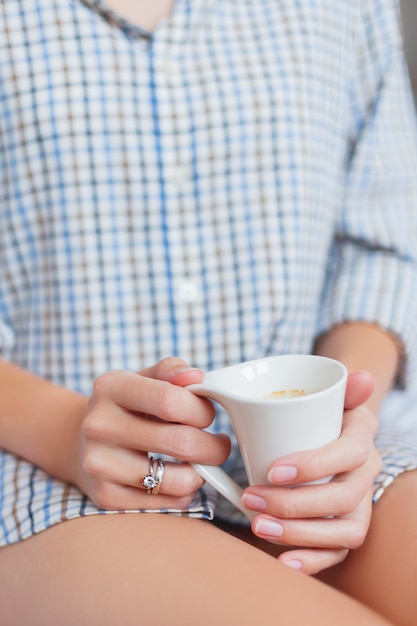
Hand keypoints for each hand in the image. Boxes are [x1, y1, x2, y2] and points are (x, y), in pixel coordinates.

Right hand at [74, 358, 230, 510]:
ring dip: (203, 473)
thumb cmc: (127, 406)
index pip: (171, 401)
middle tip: (219, 445)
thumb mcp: (144, 378)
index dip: (202, 410)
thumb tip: (196, 376)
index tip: (208, 415)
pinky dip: (185, 491)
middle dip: (214, 447)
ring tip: (201, 462)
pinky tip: (179, 477)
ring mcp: (99, 464)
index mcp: (111, 387)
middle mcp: (99, 425)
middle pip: (181, 442)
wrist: (82, 441)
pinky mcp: (106, 497)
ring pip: (179, 480)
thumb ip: (172, 371)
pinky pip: (169, 502)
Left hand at [241, 371, 381, 574]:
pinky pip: (339, 552)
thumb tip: (361, 377)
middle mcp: (367, 471)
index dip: (314, 465)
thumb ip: (335, 384)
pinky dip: (313, 560)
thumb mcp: (322, 392)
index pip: (348, 453)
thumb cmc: (317, 411)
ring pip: (344, 530)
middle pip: (344, 497)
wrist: (326, 429)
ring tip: (259, 527)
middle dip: (296, 504)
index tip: (272, 470)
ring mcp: (360, 503)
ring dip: (301, 534)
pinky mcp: (346, 526)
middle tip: (252, 500)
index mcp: (361, 435)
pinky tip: (284, 561)